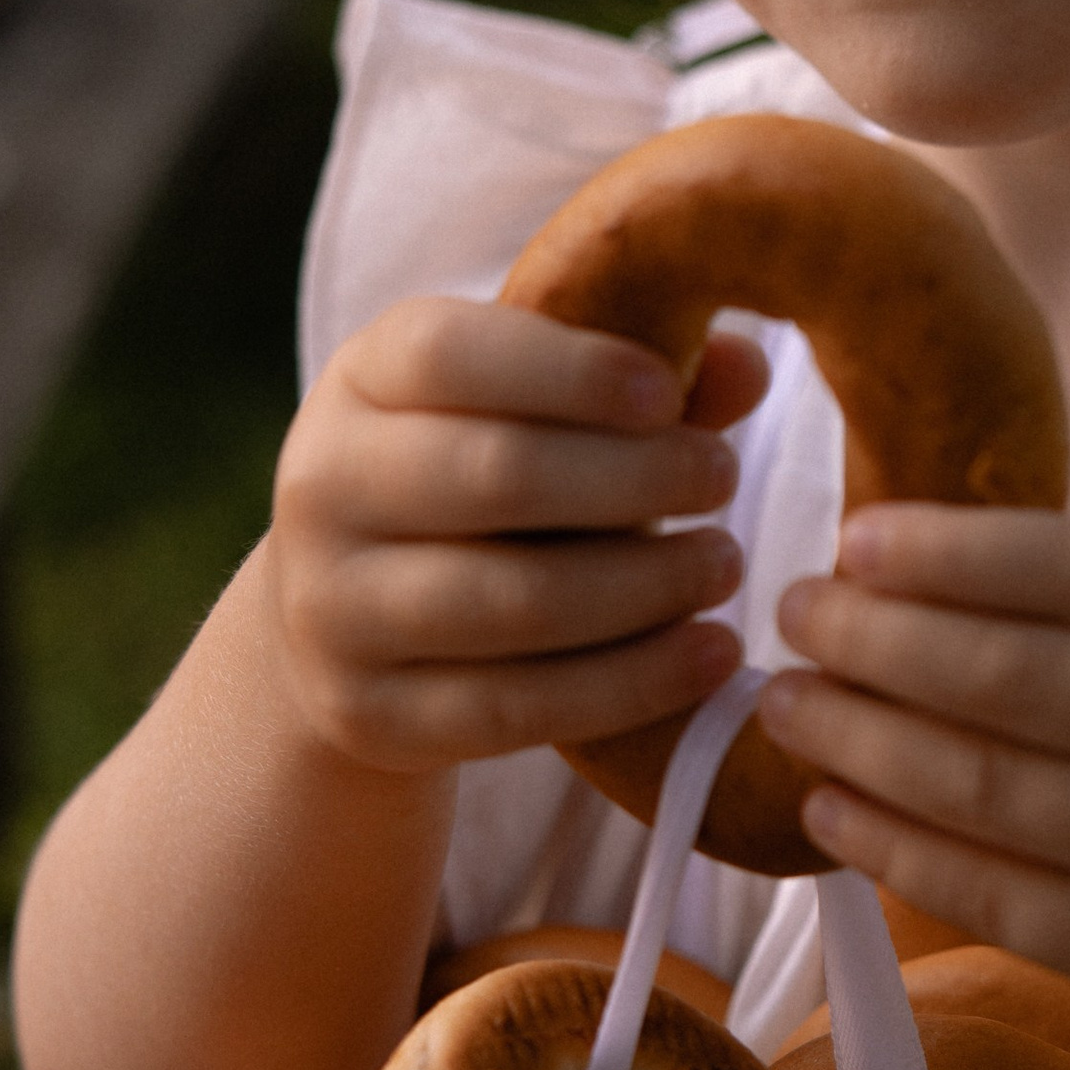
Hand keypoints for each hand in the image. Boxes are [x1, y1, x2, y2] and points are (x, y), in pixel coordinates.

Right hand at [264, 299, 763, 772]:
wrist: (356, 616)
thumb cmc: (484, 477)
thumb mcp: (536, 409)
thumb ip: (637, 380)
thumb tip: (747, 365)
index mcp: (363, 378)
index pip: (451, 354)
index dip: (569, 369)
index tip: (668, 393)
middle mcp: (323, 486)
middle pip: (495, 475)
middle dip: (633, 477)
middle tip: (724, 479)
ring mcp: (333, 610)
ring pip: (513, 601)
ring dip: (644, 586)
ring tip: (725, 566)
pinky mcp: (367, 715)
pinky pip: (516, 708)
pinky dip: (630, 683)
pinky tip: (711, 655)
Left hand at [760, 503, 1069, 1026]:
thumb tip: (885, 563)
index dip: (948, 554)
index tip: (851, 544)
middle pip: (1015, 680)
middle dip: (876, 643)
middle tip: (794, 618)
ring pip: (990, 792)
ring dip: (861, 743)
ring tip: (788, 704)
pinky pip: (997, 898)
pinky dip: (893, 848)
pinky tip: (829, 806)